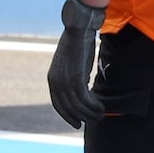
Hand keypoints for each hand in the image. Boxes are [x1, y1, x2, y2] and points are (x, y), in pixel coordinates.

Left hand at [47, 0, 106, 128]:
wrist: (78, 30)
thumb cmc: (78, 44)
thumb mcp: (72, 64)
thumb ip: (73, 77)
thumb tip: (81, 88)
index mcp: (52, 79)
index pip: (57, 103)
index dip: (67, 115)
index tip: (76, 122)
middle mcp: (56, 83)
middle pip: (67, 108)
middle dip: (80, 117)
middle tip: (94, 120)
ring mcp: (65, 81)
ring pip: (77, 105)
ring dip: (90, 113)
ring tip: (100, 116)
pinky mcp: (76, 79)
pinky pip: (85, 99)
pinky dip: (93, 106)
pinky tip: (101, 107)